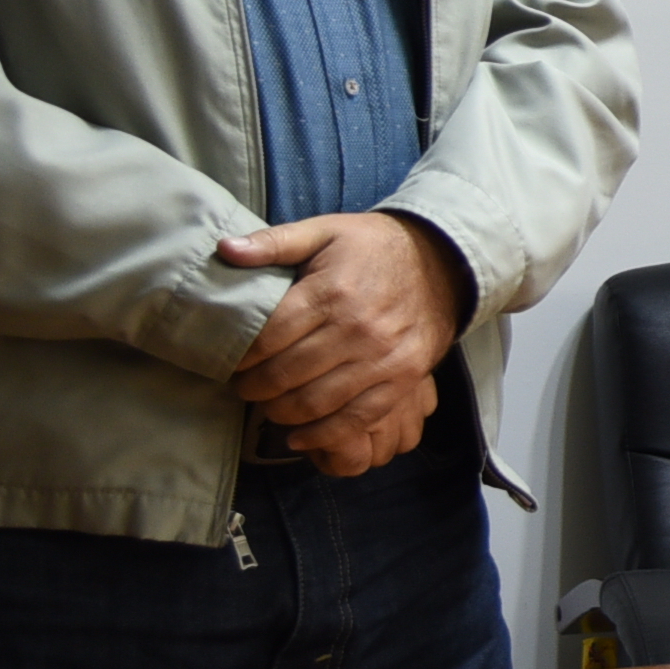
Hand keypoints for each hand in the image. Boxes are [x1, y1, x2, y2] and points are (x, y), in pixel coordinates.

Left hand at [223, 211, 469, 471]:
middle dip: (255, 387)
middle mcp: (358, 328)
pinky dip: (323, 435)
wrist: (443, 263)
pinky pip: (357, 418)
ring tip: (269, 406)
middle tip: (244, 387)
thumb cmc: (373, 247)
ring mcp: (383, 358)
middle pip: (287, 373)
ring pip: (316, 402)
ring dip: (281, 412)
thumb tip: (226, 249)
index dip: (242, 355)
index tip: (232, 361)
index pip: (269, 337)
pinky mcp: (404, 379)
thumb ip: (274, 242)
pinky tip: (299, 437)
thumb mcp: (324, 231)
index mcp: (332, 292)